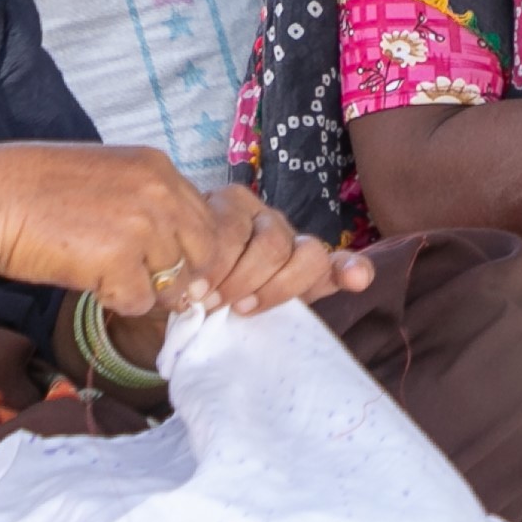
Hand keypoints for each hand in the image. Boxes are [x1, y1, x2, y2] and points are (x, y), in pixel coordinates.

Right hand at [0, 141, 336, 319]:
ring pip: (174, 284)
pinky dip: (115, 301)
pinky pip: (140, 302)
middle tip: (132, 279)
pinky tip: (85, 279)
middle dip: (176, 277)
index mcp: (159, 169)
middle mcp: (161, 192)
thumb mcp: (108, 181)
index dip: (188, 253)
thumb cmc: (37, 193)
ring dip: (140, 289)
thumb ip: (149, 209)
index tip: (160, 265)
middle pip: (203, 256)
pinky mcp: (119, 258)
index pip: (206, 222)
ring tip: (98, 270)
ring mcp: (143, 225)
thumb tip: (183, 264)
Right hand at [167, 182, 368, 317]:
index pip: (337, 265)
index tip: (356, 280)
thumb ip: (275, 318)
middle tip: (237, 309)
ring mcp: (262, 213)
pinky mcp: (230, 199)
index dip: (350, 270)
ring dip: (238, 277)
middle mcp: (287, 235)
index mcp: (302, 267)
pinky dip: (212, 262)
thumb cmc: (212, 305)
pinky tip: (195, 279)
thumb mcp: (243, 322)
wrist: (165, 277)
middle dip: (271, 288)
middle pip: (302, 255)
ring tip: (208, 297)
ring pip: (269, 242)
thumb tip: (297, 308)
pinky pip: (229, 229)